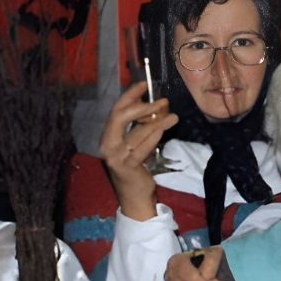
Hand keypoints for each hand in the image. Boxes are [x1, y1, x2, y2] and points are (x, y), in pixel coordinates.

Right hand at [96, 81, 177, 220]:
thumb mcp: (137, 143)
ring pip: (136, 132)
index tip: (144, 84)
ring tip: (173, 116)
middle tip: (162, 101)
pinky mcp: (127, 167)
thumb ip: (143, 126)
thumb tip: (160, 106)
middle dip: (142, 106)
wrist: (134, 196)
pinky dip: (153, 136)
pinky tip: (164, 129)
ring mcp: (115, 157)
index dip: (130, 96)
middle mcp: (107, 144)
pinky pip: (141, 148)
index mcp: (108, 135)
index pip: (117, 110)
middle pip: (120, 117)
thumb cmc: (136, 167)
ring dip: (157, 121)